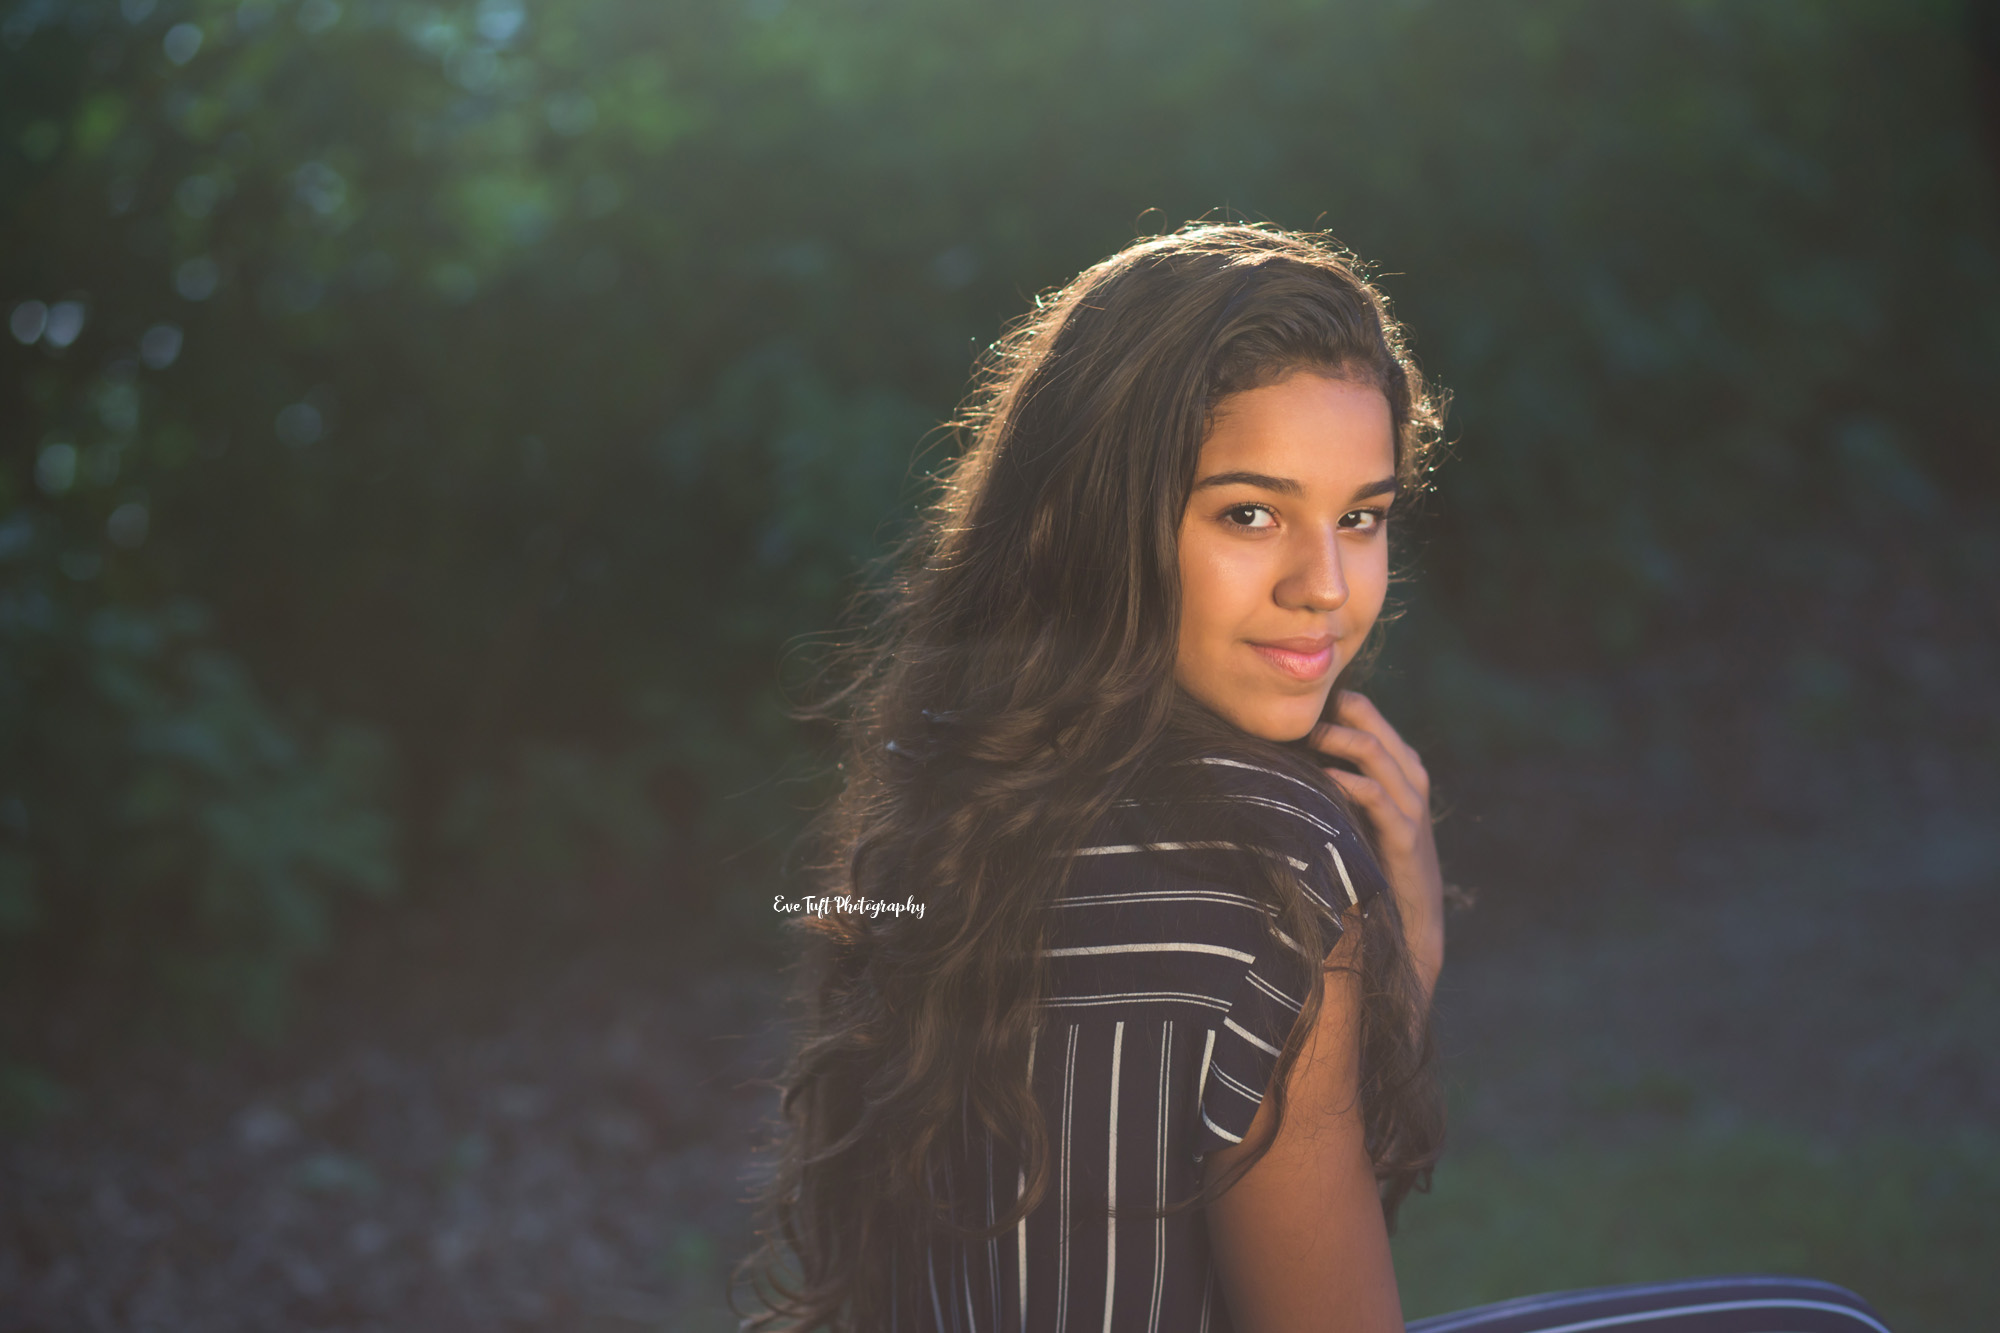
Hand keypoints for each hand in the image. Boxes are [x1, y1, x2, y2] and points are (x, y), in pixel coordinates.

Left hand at [1306, 691, 1443, 998]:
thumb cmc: (1375, 857)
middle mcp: (1410, 776)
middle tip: (1295, 719)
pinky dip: (1349, 781)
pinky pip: (1377, 795)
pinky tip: (1324, 777)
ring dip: (1337, 739)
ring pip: (1375, 750)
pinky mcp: (1405, 834)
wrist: (1413, 918)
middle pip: (1371, 721)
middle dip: (1331, 712)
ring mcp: (1411, 803)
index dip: (1331, 702)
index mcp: (1400, 764)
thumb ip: (1338, 777)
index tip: (1292, 707)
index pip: (1367, 711)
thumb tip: (1285, 751)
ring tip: (1306, 738)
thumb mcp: (1359, 810)